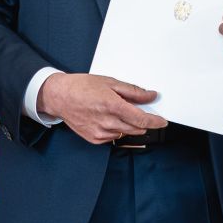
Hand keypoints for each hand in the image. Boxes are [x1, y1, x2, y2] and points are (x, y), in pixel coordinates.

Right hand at [37, 73, 166, 145]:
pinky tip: (106, 119)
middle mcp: (107, 122)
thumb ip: (133, 91)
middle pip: (136, 128)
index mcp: (113, 105)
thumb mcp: (110, 82)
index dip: (155, 121)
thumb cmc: (81, 87)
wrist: (60, 97)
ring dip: (128, 125)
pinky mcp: (95, 139)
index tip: (162, 122)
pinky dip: (116, 130)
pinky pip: (113, 137)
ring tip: (115, 111)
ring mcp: (100, 133)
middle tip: (136, 110)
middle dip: (142, 122)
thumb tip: (151, 96)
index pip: (142, 119)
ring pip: (125, 134)